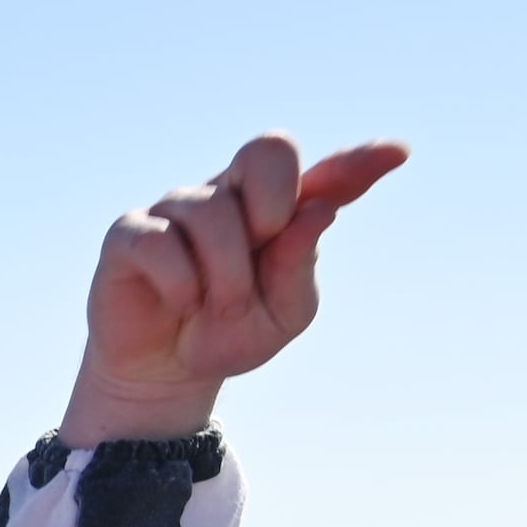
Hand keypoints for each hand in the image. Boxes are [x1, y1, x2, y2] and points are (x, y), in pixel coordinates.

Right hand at [61, 132, 407, 444]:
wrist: (163, 375)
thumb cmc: (228, 335)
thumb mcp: (282, 314)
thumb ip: (300, 266)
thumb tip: (316, 211)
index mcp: (280, 213)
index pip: (327, 174)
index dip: (359, 162)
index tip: (396, 155)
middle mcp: (231, 197)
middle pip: (267, 150)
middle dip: (276, 199)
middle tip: (265, 244)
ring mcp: (178, 210)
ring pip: (212, 211)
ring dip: (224, 272)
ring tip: (216, 306)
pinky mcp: (130, 233)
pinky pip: (160, 241)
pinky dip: (180, 281)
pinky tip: (180, 302)